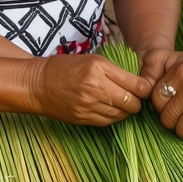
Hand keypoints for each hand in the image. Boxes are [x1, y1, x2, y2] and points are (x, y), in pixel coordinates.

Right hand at [32, 54, 152, 126]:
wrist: (37, 84)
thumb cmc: (65, 67)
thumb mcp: (92, 60)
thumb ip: (115, 71)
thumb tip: (138, 84)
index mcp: (99, 68)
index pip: (136, 85)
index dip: (145, 89)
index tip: (145, 88)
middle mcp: (96, 88)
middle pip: (132, 103)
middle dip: (137, 102)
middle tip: (135, 97)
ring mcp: (89, 105)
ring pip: (121, 115)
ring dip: (125, 110)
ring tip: (122, 103)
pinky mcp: (83, 118)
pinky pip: (108, 122)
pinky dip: (113, 117)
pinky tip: (109, 109)